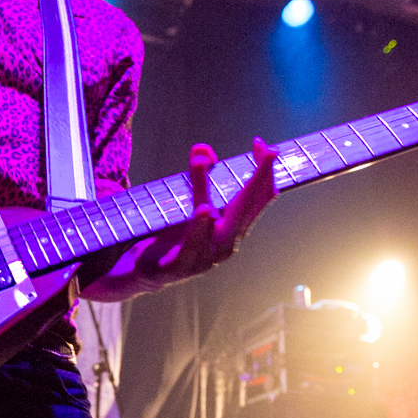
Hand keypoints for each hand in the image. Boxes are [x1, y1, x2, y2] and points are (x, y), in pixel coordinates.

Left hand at [129, 136, 277, 289]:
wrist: (150, 272)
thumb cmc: (174, 235)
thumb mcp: (188, 202)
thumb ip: (199, 174)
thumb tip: (202, 150)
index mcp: (234, 228)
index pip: (258, 197)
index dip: (264, 171)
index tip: (261, 145)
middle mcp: (227, 243)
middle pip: (248, 207)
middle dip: (259, 178)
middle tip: (268, 152)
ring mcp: (207, 258)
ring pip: (218, 223)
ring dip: (209, 190)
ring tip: (204, 165)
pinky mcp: (181, 266)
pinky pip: (192, 245)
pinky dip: (200, 228)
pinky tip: (206, 211)